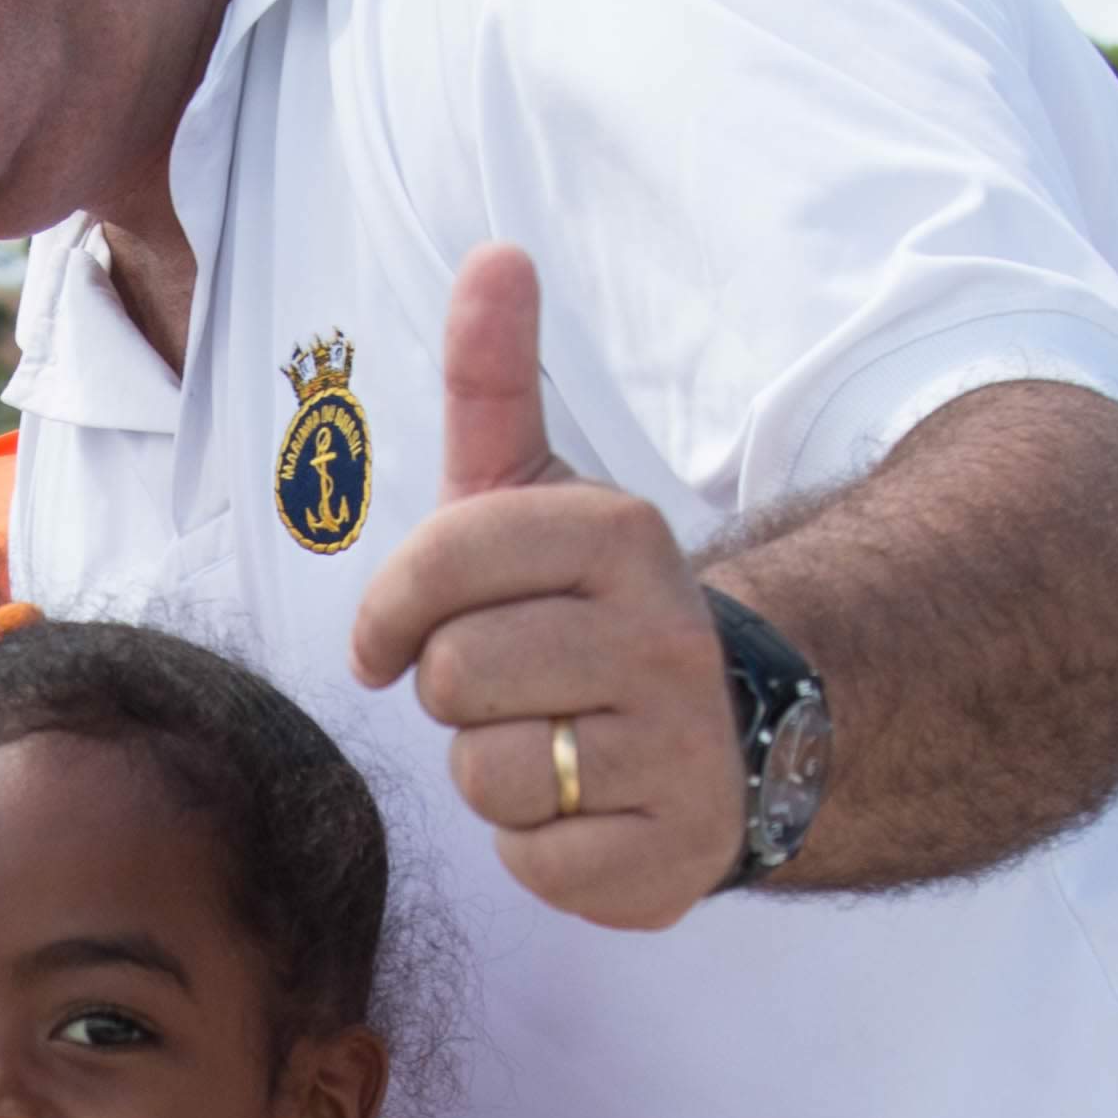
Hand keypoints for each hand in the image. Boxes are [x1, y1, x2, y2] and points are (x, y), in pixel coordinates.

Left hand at [342, 250, 740, 929]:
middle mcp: (664, 635)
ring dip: (494, 773)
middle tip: (514, 686)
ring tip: (553, 744)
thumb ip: (495, 380)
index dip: (391, 611)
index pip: (438, 568)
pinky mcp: (675, 854)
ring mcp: (680, 750)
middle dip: (457, 694)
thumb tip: (495, 252)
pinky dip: (537, 848)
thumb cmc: (584, 607)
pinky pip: (534, 864)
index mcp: (620, 535)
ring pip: (489, 776)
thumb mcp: (537, 492)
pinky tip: (585, 809)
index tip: (397, 635)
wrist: (725, 730)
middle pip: (455, 678)